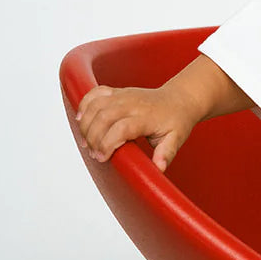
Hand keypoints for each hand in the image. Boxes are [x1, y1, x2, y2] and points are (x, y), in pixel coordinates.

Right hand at [75, 84, 195, 172]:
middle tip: (94, 153)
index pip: (121, 128)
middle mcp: (132, 103)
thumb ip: (166, 153)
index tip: (102, 158)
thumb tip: (159, 168)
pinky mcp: (117, 91)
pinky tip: (81, 120)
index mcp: (147, 117)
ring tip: (86, 142)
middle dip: (93, 138)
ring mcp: (123, 95)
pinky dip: (84, 104)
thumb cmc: (176, 121)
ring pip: (96, 105)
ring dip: (86, 124)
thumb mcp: (176, 139)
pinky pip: (95, 93)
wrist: (178, 100)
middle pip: (103, 117)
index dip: (107, 143)